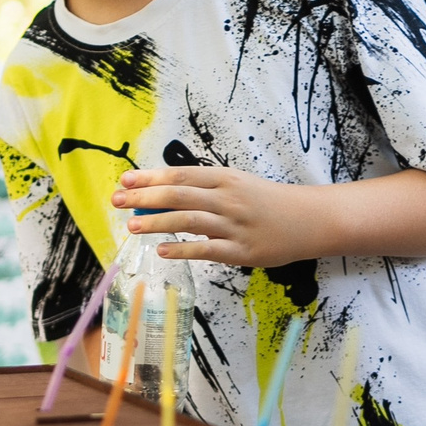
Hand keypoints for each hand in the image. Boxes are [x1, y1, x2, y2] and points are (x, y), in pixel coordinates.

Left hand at [113, 167, 316, 267]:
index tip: (125, 181)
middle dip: (144, 197)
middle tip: (117, 201)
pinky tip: (162, 250)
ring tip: (132, 226)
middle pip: (178, 195)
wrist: (308, 219)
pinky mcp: (241, 251)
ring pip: (188, 221)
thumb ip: (205, 189)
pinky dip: (182, 249)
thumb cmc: (267, 202)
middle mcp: (227, 198)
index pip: (179, 175)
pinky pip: (206, 250)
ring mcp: (234, 225)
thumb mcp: (238, 184)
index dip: (150, 178)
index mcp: (225, 178)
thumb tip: (163, 194)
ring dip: (156, 223)